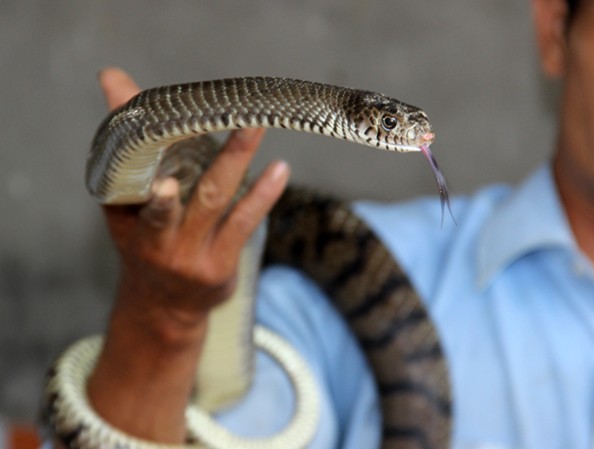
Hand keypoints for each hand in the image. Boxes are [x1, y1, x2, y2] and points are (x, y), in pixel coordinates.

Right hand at [99, 67, 289, 330]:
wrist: (163, 306)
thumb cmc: (147, 238)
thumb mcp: (125, 198)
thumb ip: (128, 139)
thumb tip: (112, 77)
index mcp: (125, 214)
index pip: (130, 170)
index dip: (140, 142)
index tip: (152, 111)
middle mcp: (153, 237)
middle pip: (179, 185)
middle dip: (205, 148)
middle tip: (235, 113)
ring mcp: (187, 254)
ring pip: (213, 199)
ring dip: (236, 160)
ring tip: (256, 128)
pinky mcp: (218, 265)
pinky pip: (242, 225)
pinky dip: (261, 196)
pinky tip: (279, 171)